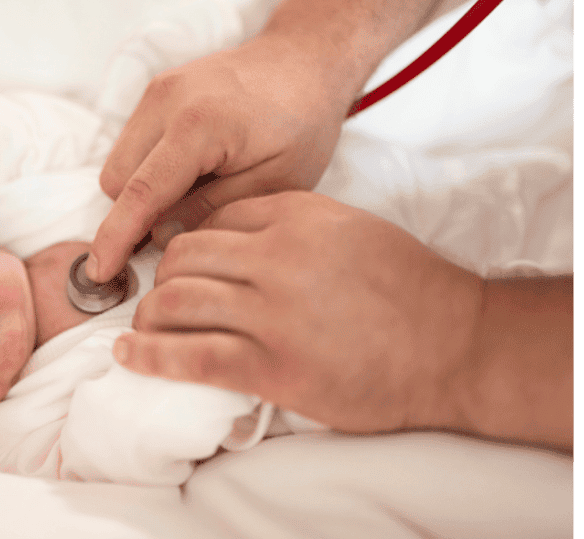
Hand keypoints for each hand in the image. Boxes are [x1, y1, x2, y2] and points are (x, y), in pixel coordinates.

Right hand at [86, 33, 359, 282]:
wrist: (305, 60)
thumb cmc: (302, 122)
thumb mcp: (275, 183)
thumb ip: (212, 213)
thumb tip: (160, 237)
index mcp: (200, 125)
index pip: (142, 193)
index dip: (116, 239)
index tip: (98, 273)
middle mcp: (168, 100)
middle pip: (118, 180)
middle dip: (137, 214)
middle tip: (182, 229)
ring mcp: (158, 90)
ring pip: (120, 162)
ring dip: (143, 190)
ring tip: (197, 194)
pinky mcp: (157, 90)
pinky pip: (133, 143)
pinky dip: (150, 167)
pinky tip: (194, 172)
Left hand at [115, 191, 484, 434]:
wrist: (456, 343)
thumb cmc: (408, 287)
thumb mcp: (348, 229)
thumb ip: (289, 225)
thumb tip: (230, 240)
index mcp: (296, 216)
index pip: (212, 219)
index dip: (187, 244)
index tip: (180, 266)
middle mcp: (277, 256)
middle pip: (184, 257)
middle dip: (163, 278)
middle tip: (161, 298)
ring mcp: (272, 312)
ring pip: (177, 301)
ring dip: (151, 316)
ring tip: (146, 329)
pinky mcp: (271, 366)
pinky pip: (190, 356)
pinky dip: (149, 356)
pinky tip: (127, 356)